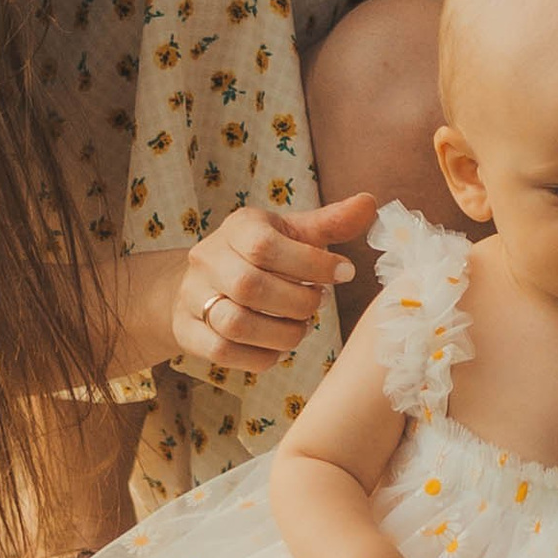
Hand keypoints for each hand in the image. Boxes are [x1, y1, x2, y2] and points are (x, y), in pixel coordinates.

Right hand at [173, 190, 376, 371]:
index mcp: (236, 228)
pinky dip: (261, 355)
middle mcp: (208, 259)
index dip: (311, 264)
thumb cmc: (260, 256)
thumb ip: (330, 223)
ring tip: (301, 327)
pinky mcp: (188, 332)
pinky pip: (223, 352)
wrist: (202, 282)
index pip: (265, 245)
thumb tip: (369, 202)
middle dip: (296, 302)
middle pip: (249, 287)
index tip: (344, 272)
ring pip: (235, 324)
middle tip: (318, 303)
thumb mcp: (292, 234)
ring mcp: (192, 298)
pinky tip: (278, 346)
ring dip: (282, 333)